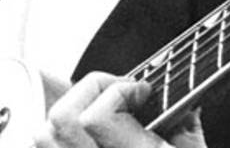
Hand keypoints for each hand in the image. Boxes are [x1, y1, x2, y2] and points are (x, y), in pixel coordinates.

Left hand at [33, 72, 206, 147]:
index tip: (141, 91)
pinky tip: (82, 138)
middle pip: (61, 120)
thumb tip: (181, 91)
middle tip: (118, 97)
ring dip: (68, 115)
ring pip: (43, 137)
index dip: (120, 90)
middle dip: (90, 92)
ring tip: (97, 116)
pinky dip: (56, 138)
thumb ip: (186, 122)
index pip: (98, 116)